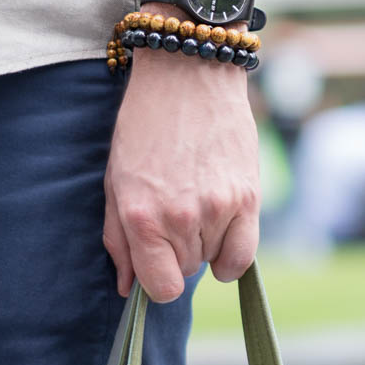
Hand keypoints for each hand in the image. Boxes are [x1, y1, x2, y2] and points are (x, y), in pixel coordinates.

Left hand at [103, 47, 260, 302]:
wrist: (187, 75)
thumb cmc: (144, 125)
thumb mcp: (116, 180)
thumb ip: (119, 239)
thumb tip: (126, 288)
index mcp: (141, 216)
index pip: (160, 288)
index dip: (157, 279)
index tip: (156, 261)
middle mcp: (180, 218)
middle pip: (186, 270)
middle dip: (176, 250)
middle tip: (172, 208)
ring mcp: (218, 209)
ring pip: (213, 259)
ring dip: (204, 242)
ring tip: (196, 199)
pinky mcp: (248, 197)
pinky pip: (243, 255)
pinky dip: (232, 251)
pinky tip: (222, 228)